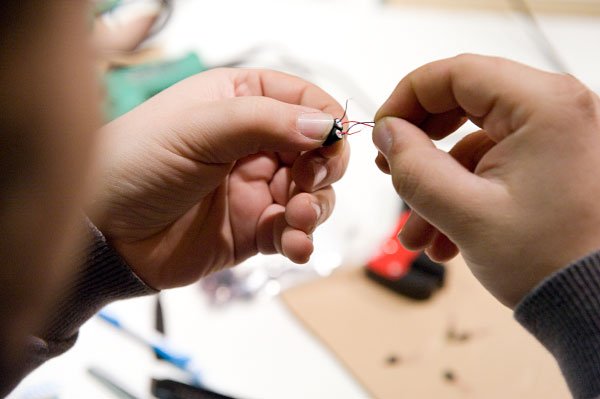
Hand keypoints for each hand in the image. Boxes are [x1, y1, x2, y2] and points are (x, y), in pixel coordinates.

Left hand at [92, 68, 348, 288]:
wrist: (104, 234)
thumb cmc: (134, 164)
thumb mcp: (196, 129)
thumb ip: (264, 121)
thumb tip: (324, 126)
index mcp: (239, 102)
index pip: (301, 100)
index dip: (325, 119)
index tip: (331, 140)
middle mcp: (253, 144)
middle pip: (316, 150)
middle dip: (323, 168)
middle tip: (309, 182)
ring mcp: (254, 189)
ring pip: (313, 193)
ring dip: (316, 206)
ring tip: (298, 216)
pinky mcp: (253, 229)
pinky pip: (294, 232)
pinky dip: (302, 239)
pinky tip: (294, 244)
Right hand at [373, 54, 599, 307]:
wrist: (597, 306)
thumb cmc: (550, 262)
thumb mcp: (464, 213)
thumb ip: (413, 166)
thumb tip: (387, 133)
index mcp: (544, 106)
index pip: (455, 73)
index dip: (406, 99)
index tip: (381, 131)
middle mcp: (557, 109)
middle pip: (463, 101)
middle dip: (419, 142)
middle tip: (390, 168)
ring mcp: (555, 135)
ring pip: (472, 140)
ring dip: (438, 184)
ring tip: (417, 232)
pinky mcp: (551, 159)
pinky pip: (491, 164)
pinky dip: (462, 194)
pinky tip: (444, 237)